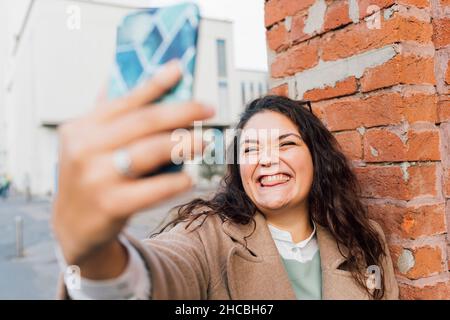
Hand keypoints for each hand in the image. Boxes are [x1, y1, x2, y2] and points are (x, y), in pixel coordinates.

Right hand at [52, 60, 213, 276]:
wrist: (73, 227)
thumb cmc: (91, 178)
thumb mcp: (91, 144)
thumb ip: (112, 115)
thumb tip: (148, 81)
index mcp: (81, 127)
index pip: (125, 100)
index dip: (155, 83)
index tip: (181, 70)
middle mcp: (84, 149)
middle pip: (144, 122)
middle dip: (181, 111)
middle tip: (209, 108)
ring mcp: (95, 178)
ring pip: (150, 152)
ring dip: (183, 143)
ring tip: (205, 141)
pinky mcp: (109, 206)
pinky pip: (152, 190)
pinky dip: (174, 182)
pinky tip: (189, 179)